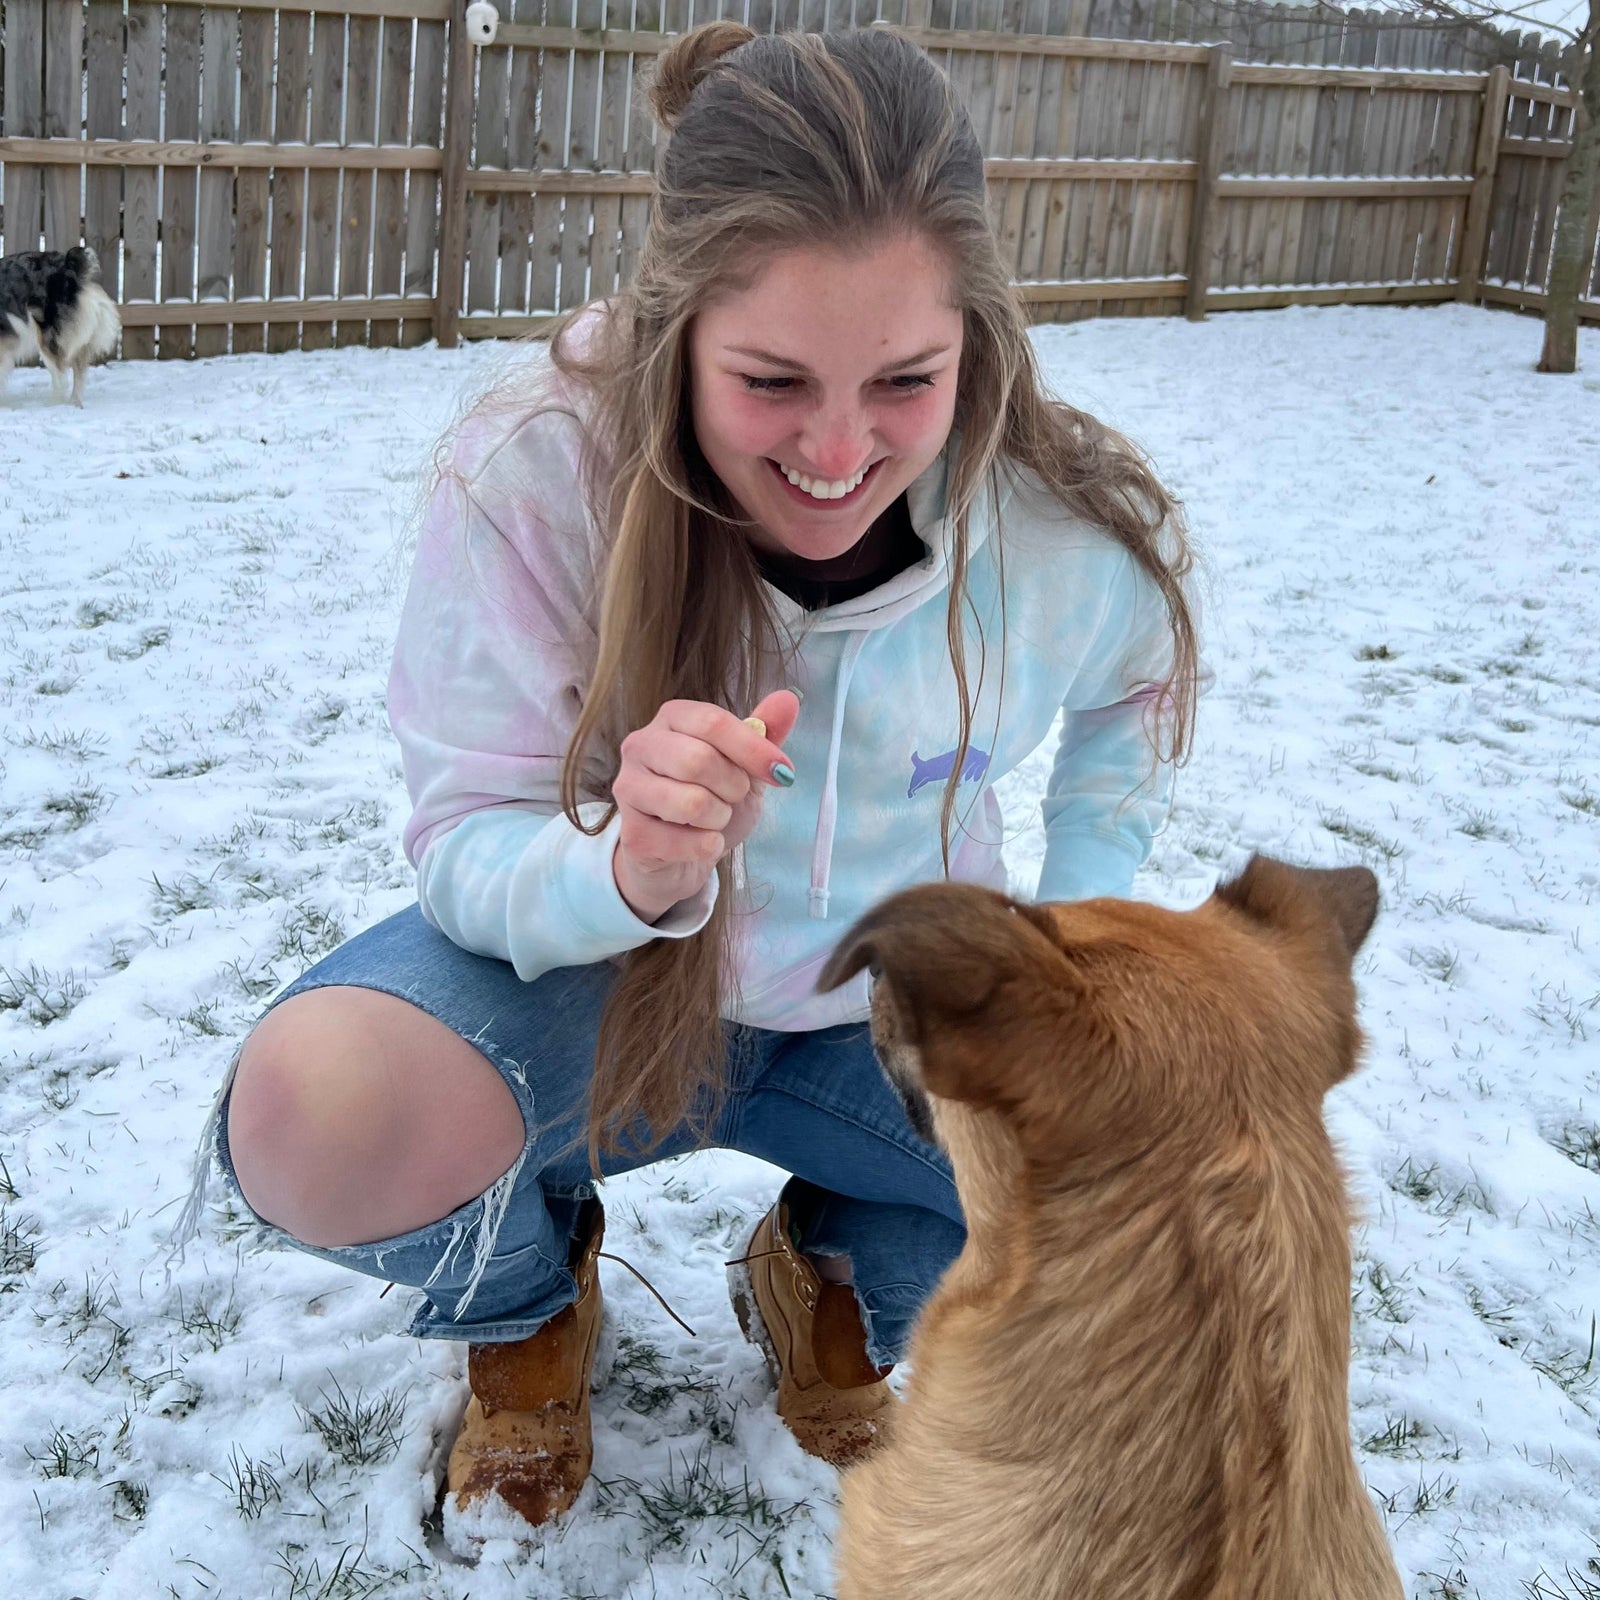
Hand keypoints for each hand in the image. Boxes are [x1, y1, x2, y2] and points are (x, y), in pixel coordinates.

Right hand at [612, 689, 800, 923]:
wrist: (683, 855)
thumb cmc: (712, 800)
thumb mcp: (745, 766)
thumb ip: (764, 734)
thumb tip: (788, 699)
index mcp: (671, 719)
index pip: (712, 722)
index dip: (753, 749)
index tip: (783, 772)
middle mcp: (640, 746)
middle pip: (698, 760)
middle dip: (733, 787)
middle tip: (734, 797)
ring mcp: (628, 788)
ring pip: (691, 803)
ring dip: (719, 819)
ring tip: (713, 819)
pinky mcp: (630, 833)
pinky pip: (683, 842)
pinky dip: (706, 846)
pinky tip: (698, 842)